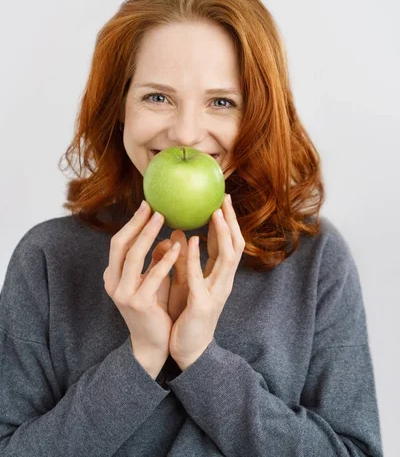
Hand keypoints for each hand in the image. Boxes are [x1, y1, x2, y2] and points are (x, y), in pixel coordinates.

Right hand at [103, 202, 180, 358]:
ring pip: (133, 257)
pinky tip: (177, 247)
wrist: (152, 344)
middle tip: (153, 207)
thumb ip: (155, 260)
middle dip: (136, 223)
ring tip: (162, 219)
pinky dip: (164, 260)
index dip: (132, 223)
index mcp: (113, 276)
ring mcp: (124, 294)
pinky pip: (153, 275)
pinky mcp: (139, 304)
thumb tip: (168, 238)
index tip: (147, 206)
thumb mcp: (152, 280)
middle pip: (120, 245)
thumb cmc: (154, 309)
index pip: (118, 243)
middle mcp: (113, 283)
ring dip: (148, 234)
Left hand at [168, 194, 244, 369]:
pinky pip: (201, 278)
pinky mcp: (202, 306)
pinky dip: (197, 258)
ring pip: (228, 259)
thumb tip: (177, 232)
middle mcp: (223, 282)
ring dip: (223, 234)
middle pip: (236, 246)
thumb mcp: (186, 283)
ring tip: (216, 213)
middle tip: (224, 199)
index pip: (229, 244)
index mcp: (219, 277)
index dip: (228, 222)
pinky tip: (192, 242)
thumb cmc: (186, 317)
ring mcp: (216, 294)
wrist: (188, 352)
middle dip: (232, 222)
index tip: (222, 200)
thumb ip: (184, 260)